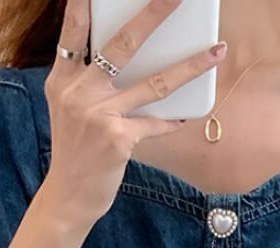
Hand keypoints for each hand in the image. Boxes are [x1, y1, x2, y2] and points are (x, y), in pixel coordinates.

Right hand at [39, 0, 226, 234]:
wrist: (68, 195)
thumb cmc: (75, 151)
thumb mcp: (70, 110)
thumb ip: (88, 83)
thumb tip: (127, 62)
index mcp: (63, 80)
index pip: (73, 32)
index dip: (83, 5)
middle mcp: (79, 92)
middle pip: (122, 45)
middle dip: (152, 16)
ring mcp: (99, 115)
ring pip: (155, 83)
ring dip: (191, 67)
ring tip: (216, 52)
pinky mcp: (118, 139)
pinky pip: (156, 122)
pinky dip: (173, 120)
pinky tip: (186, 116)